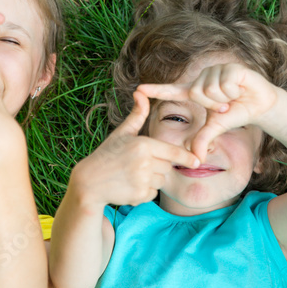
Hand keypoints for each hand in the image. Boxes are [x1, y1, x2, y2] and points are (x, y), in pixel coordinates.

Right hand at [72, 92, 199, 206]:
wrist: (89, 181)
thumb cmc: (107, 154)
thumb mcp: (122, 133)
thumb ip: (137, 115)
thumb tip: (141, 92)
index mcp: (143, 145)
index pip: (172, 152)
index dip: (186, 157)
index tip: (197, 162)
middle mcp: (145, 163)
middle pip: (168, 167)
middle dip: (158, 166)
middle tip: (137, 164)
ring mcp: (142, 180)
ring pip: (161, 181)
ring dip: (152, 180)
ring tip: (132, 175)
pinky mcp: (139, 195)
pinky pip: (153, 194)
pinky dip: (144, 192)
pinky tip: (129, 186)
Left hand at [137, 63, 278, 162]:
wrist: (261, 106)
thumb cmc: (236, 113)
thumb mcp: (217, 127)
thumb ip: (203, 139)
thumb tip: (195, 158)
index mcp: (196, 91)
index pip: (172, 91)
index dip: (156, 90)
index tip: (138, 89)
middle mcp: (203, 78)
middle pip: (196, 92)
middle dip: (213, 105)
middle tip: (226, 105)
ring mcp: (216, 70)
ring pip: (210, 89)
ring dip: (225, 99)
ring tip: (233, 97)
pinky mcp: (230, 67)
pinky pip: (224, 84)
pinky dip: (234, 92)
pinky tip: (240, 89)